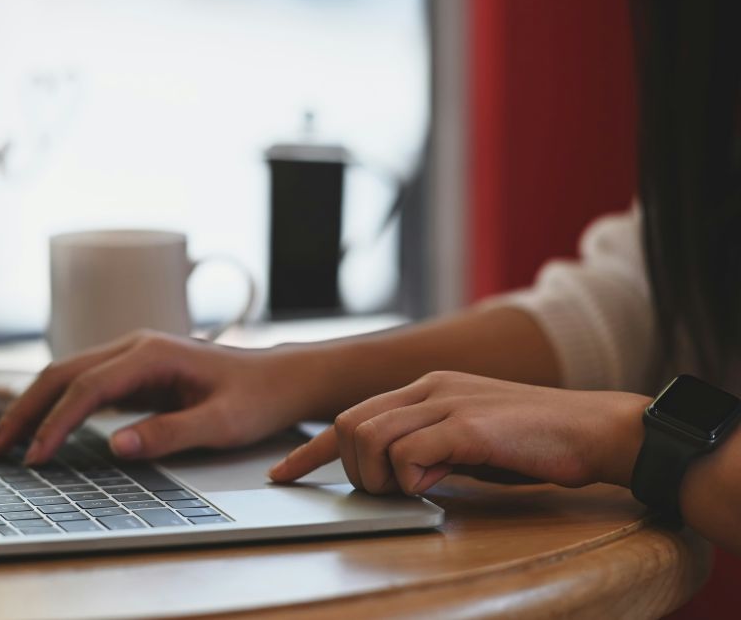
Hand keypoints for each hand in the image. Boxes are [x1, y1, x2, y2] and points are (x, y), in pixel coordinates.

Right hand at [0, 331, 326, 464]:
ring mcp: (132, 358)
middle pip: (62, 373)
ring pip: (67, 376)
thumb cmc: (256, 398)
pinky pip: (84, 386)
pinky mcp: (134, 373)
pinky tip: (42, 430)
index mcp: (152, 354)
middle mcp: (135, 348)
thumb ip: (170, 433)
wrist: (278, 379)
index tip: (36, 458)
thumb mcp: (221, 423)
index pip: (87, 388)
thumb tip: (117, 446)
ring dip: (34, 406)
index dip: (57, 424)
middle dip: (25, 410)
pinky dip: (56, 407)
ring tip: (5, 442)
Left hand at [269, 371, 649, 494]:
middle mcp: (429, 388)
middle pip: (350, 425)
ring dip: (380, 476)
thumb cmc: (532, 442)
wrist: (595, 429)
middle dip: (352, 469)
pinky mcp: (469, 424)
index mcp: (425, 388)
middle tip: (387, 492)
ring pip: (370, 438)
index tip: (283, 473)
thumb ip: (426, 448)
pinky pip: (412, 452)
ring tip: (415, 489)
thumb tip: (392, 475)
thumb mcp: (466, 442)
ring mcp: (448, 402)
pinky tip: (437, 483)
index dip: (310, 449)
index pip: (350, 414)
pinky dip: (413, 476)